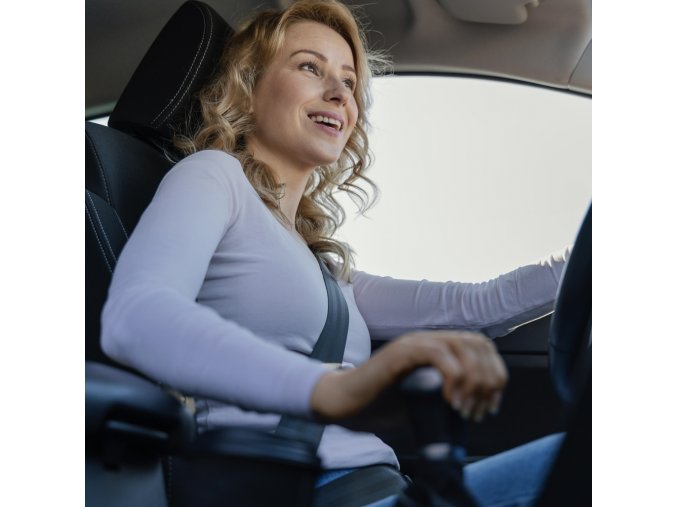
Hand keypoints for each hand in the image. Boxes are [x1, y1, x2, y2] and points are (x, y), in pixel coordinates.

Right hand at [311, 330, 507, 421]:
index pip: (481, 347)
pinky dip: (452, 377)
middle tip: (479, 412)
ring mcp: (413, 343)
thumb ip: (448, 399)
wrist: (344, 404)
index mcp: (436, 348)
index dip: (495, 374)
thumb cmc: (380, 405)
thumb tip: (476, 411)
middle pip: (477, 344)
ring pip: (461, 345)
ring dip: (472, 380)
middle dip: (488, 379)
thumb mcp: (424, 403)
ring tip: (464, 409)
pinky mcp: (400, 352)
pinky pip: (437, 353)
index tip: (491, 406)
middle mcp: (427, 339)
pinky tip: (449, 400)